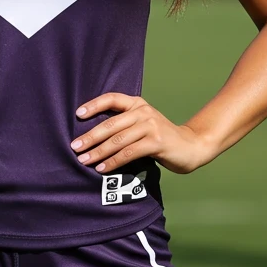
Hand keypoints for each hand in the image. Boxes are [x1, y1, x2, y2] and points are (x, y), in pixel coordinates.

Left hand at [71, 93, 214, 174]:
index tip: (78, 115)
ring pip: (117, 140)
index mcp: (138, 104)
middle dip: (90, 137)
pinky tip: (102, 168)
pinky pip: (129, 152)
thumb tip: (93, 138)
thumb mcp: (143, 126)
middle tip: (74, 147)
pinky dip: (113, 162)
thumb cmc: (161, 139)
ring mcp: (150, 126)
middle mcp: (143, 111)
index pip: (112, 98)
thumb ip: (124, 126)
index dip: (94, 105)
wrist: (192, 147)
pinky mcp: (156, 142)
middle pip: (110, 124)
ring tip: (84, 161)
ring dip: (98, 152)